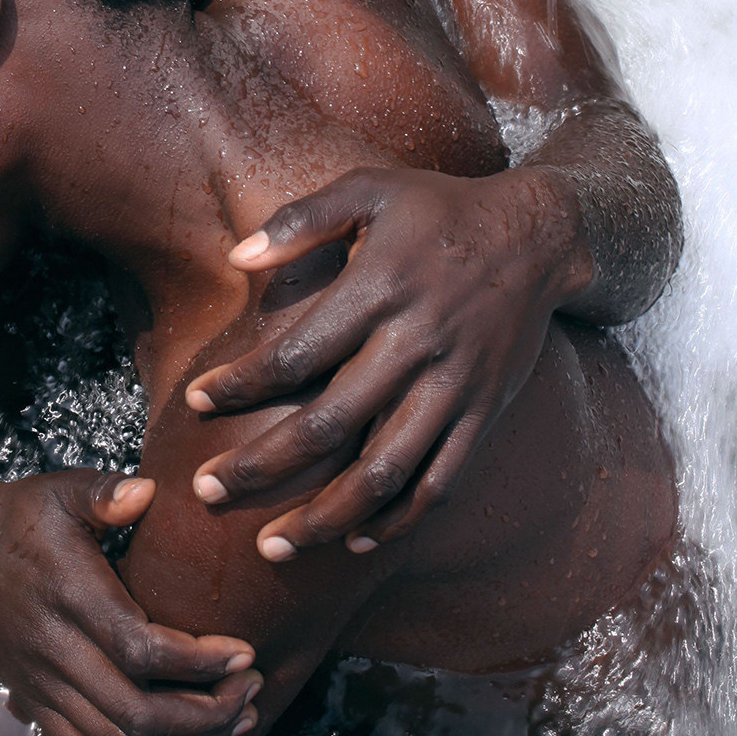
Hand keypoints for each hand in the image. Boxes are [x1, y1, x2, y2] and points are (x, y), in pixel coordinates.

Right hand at [0, 472, 262, 735]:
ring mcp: (42, 685)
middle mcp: (53, 650)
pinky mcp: (36, 703)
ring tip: (232, 718)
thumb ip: (105, 492)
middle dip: (208, 714)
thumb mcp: (60, 491)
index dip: (201, 663)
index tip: (245, 654)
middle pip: (138, 715)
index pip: (141, 651)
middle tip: (250, 691)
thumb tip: (150, 492)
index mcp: (69, 598)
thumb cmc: (21, 518)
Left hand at [184, 164, 589, 556]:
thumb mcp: (369, 189)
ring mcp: (455, 388)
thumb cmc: (437, 209)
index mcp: (379, 292)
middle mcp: (416, 347)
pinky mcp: (485, 413)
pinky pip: (441, 480)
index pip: (295, 354)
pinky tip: (357, 541)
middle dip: (262, 466)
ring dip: (326, 516)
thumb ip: (301, 219)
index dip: (241, 386)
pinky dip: (400, 519)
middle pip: (328, 425)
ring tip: (272, 546)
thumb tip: (234, 257)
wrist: (540, 235)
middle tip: (206, 493)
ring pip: (385, 472)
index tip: (196, 405)